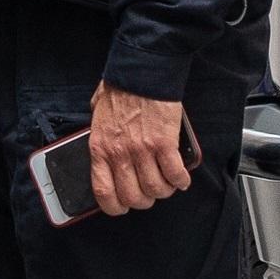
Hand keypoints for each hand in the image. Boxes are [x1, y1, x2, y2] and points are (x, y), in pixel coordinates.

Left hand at [88, 82, 195, 216]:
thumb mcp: (97, 114)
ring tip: (168, 184)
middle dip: (144, 200)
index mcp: (100, 148)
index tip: (123, 206)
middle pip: (133, 197)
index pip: (103, 192)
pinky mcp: (164, 144)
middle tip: (150, 192)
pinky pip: (174, 174)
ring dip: (164, 191)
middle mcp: (120, 153)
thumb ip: (99, 133)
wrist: (142, 72)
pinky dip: (180, 180)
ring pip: (155, 189)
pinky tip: (182, 178)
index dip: (115, 206)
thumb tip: (103, 145)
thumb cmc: (121, 88)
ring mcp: (142, 150)